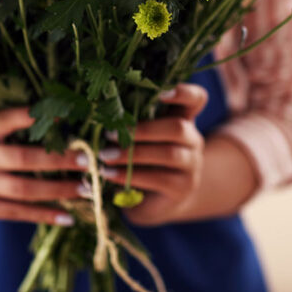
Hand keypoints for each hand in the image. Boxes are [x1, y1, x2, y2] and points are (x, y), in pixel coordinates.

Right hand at [0, 107, 88, 224]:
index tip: (65, 115)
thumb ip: (19, 121)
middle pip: (23, 159)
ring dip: (59, 190)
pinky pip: (19, 213)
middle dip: (59, 160)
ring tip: (86, 189)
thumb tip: (66, 119)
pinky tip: (68, 216)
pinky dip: (45, 215)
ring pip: (24, 190)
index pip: (8, 120)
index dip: (34, 117)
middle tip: (88, 161)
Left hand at [98, 84, 207, 225]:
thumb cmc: (140, 159)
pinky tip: (110, 175)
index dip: (183, 92)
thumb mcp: (136, 137)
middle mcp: (192, 139)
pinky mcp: (183, 188)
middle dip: (142, 129)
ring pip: (169, 154)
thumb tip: (94, 118)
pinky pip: (159, 179)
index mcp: (182, 118)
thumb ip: (126, 123)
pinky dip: (131, 176)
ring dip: (132, 154)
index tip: (161, 92)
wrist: (155, 200)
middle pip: (178, 127)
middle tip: (109, 133)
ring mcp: (191, 164)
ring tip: (104, 156)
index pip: (196, 98)